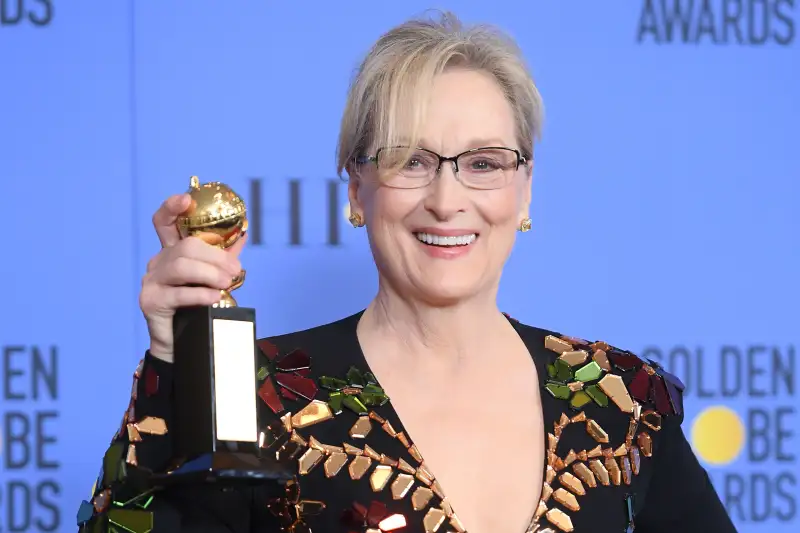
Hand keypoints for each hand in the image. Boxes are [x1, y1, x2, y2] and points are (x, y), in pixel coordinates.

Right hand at [139, 194, 245, 362]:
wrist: (181, 344)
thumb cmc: (196, 306)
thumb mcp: (212, 277)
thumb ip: (224, 256)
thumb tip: (242, 233)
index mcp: (171, 252)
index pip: (163, 221)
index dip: (171, 207)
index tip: (186, 199)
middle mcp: (158, 262)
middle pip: (185, 247)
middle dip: (215, 256)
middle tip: (235, 270)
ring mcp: (151, 281)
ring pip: (182, 266)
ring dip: (210, 273)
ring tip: (227, 283)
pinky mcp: (150, 301)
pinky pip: (179, 293)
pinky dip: (201, 293)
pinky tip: (214, 296)